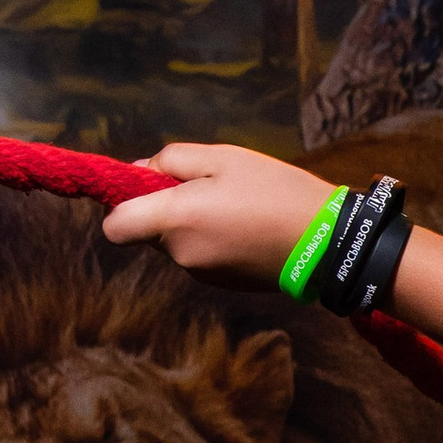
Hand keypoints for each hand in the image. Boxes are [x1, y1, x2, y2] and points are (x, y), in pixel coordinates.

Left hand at [101, 142, 333, 280]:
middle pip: (148, 231)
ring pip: (177, 243)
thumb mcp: (225, 158)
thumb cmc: (276, 192)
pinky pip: (201, 255)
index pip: (114, 227)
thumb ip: (172, 161)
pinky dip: (213, 240)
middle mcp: (180, 254)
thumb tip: (140, 171)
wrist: (328, 243)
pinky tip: (247, 226)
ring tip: (237, 205)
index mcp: (175, 220)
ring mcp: (202, 273)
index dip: (120, 205)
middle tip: (208, 186)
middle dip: (165, 208)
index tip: (147, 186)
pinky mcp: (222, 284)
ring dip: (192, 223)